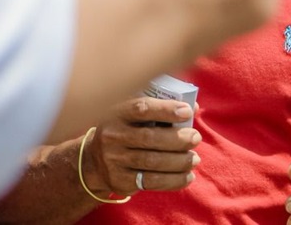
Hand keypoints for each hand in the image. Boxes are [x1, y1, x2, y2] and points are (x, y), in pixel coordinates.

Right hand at [84, 97, 200, 195]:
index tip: (187, 112)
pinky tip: (188, 176)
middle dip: (178, 139)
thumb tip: (194, 107)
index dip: (166, 110)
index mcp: (118, 113)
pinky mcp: (119, 181)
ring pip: (151, 162)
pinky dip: (173, 180)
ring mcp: (113, 160)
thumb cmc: (127, 130)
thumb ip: (162, 108)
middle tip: (196, 138)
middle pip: (149, 138)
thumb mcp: (135, 115)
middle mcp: (112, 136)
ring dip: (179, 161)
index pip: (142, 108)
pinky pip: (150, 182)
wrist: (94, 160)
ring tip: (194, 159)